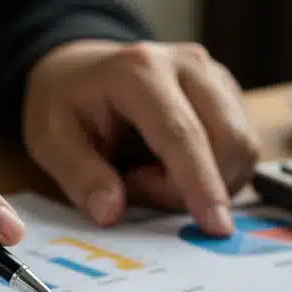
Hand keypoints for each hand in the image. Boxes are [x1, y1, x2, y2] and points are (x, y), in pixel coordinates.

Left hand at [22, 40, 260, 235]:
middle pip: (228, 140)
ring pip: (242, 147)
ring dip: (205, 181)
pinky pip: (241, 148)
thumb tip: (111, 212)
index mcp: (139, 71)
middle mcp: (187, 64)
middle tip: (138, 187)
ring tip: (151, 173)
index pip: (182, 134)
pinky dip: (213, 172)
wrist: (79, 69)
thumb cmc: (66, 104)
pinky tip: (172, 166)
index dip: (200, 183)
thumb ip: (79, 176)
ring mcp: (214, 76)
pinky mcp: (229, 93)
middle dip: (195, 187)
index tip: (214, 226)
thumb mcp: (50, 140)